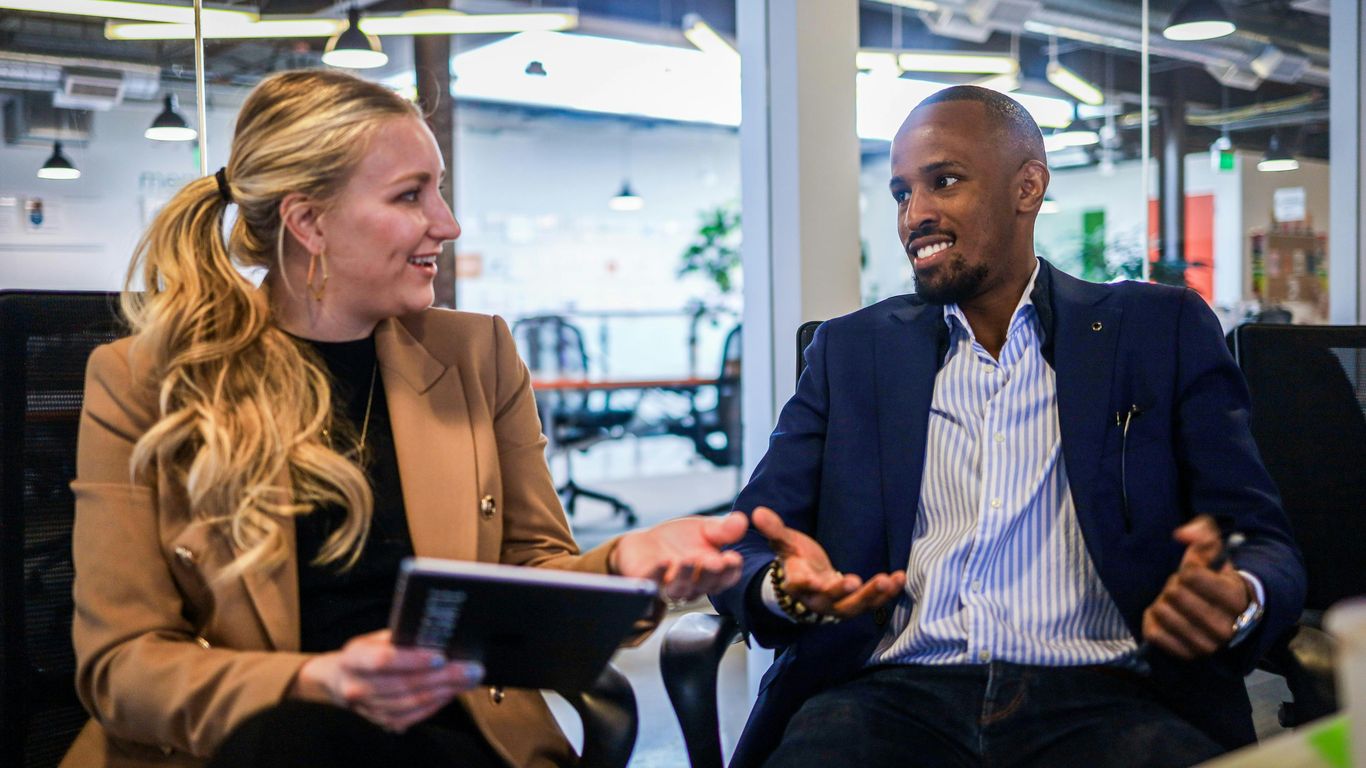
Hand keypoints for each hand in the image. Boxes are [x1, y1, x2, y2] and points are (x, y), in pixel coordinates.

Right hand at [289, 629, 483, 732]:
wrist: (338, 679)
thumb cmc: (364, 652)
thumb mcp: (374, 638)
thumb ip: (400, 638)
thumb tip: (438, 638)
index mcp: (353, 659)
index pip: (384, 660)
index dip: (413, 660)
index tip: (441, 656)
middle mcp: (357, 687)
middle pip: (404, 684)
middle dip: (443, 677)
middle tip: (472, 669)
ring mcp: (368, 708)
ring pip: (411, 702)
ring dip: (444, 692)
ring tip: (468, 680)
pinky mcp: (381, 721)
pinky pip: (412, 716)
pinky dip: (435, 704)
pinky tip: (451, 693)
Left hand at [611, 512, 747, 600]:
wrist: (646, 544)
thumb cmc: (680, 539)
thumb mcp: (704, 528)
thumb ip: (723, 529)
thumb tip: (741, 520)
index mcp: (713, 573)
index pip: (727, 577)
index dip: (731, 570)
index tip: (733, 558)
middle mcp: (695, 585)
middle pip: (706, 585)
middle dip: (710, 574)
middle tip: (713, 562)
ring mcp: (671, 587)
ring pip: (681, 588)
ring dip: (686, 575)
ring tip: (689, 560)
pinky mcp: (648, 584)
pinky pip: (653, 582)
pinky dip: (659, 573)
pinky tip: (664, 561)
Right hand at [752, 506, 904, 619]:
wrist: (807, 582)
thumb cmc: (796, 560)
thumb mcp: (785, 543)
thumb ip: (775, 530)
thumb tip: (757, 512)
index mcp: (797, 583)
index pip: (800, 586)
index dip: (807, 584)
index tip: (814, 579)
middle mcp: (816, 600)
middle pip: (829, 600)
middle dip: (842, 592)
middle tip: (855, 582)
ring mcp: (836, 606)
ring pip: (853, 606)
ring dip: (871, 595)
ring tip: (886, 581)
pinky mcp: (854, 604)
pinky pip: (872, 603)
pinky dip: (886, 594)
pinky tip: (899, 578)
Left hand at [1141, 515, 1251, 659]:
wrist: (1231, 614)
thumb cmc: (1218, 578)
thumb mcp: (1217, 551)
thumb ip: (1202, 534)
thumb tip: (1181, 535)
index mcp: (1236, 599)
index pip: (1191, 575)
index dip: (1186, 567)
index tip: (1193, 572)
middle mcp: (1225, 627)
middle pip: (1174, 594)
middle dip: (1174, 585)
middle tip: (1183, 588)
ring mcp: (1207, 645)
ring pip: (1162, 612)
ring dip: (1163, 602)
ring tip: (1177, 603)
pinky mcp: (1187, 654)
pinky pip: (1154, 634)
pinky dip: (1153, 621)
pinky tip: (1165, 616)